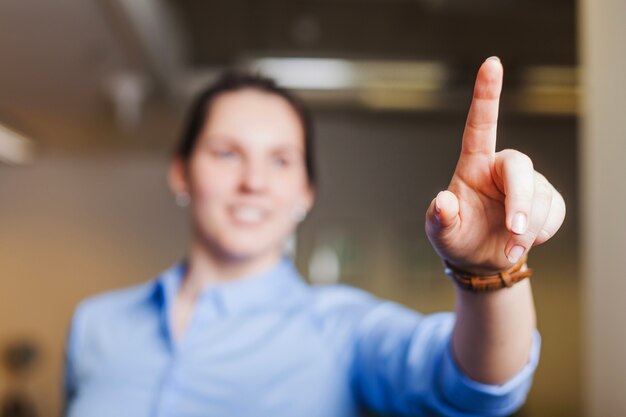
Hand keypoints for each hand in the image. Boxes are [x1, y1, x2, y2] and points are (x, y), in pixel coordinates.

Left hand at [425, 57, 565, 273]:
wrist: (482, 260)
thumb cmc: (457, 238)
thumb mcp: (441, 232)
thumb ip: (439, 218)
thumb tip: (443, 201)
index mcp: (472, 166)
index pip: (480, 126)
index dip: (486, 95)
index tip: (491, 63)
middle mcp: (500, 168)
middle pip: (521, 166)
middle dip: (521, 200)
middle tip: (515, 230)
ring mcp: (526, 183)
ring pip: (540, 196)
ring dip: (528, 228)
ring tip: (510, 246)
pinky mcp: (546, 200)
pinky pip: (553, 213)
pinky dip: (540, 233)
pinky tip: (523, 239)